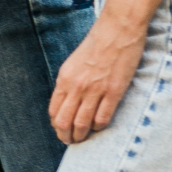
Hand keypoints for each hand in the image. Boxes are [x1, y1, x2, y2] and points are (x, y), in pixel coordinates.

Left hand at [48, 14, 146, 144]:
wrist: (118, 30)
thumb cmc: (96, 44)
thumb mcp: (73, 63)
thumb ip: (69, 83)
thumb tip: (67, 102)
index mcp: (64, 79)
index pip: (54, 111)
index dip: (56, 125)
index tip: (61, 130)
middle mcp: (76, 86)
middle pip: (65, 121)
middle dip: (66, 136)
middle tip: (70, 141)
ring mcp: (95, 90)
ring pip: (82, 123)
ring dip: (81, 135)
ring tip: (83, 139)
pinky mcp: (114, 91)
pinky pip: (103, 117)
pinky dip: (99, 127)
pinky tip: (99, 127)